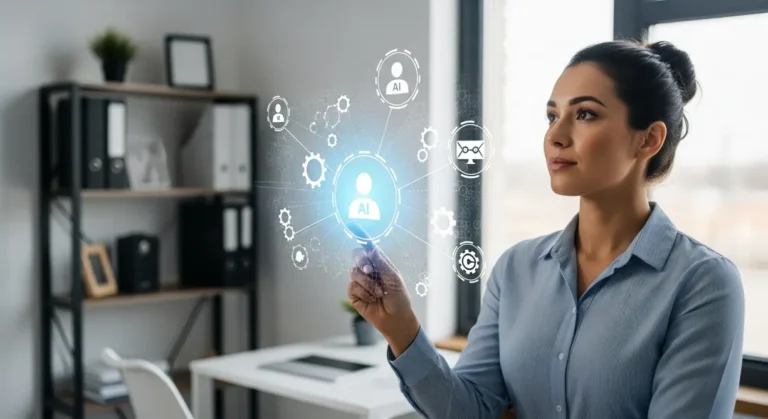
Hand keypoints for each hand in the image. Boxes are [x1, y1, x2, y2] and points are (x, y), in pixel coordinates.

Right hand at [346, 227, 419, 356]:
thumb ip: (380, 262)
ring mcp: (360, 281)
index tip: (351, 224)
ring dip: (368, 284)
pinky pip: (352, 286)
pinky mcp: (354, 293)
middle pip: (356, 255)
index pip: (367, 246)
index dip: (359, 234)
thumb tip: (370, 247)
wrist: (396, 318)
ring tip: (379, 293)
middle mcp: (368, 269)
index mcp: (379, 262)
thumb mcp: (393, 277)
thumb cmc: (399, 297)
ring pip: (354, 272)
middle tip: (370, 270)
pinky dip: (364, 293)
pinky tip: (372, 299)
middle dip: (362, 261)